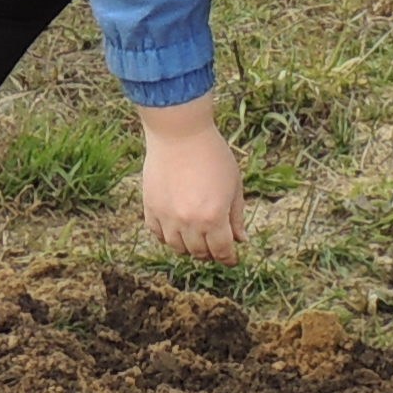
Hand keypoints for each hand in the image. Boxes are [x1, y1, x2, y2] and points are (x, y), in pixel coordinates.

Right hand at [136, 101, 243, 262]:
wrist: (179, 133)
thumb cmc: (212, 155)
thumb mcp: (234, 185)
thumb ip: (236, 215)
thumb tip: (241, 240)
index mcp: (213, 218)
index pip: (222, 251)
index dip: (229, 258)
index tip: (231, 258)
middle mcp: (189, 222)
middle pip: (200, 252)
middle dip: (211, 253)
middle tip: (216, 247)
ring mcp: (167, 217)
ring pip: (177, 247)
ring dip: (189, 247)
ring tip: (196, 238)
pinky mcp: (150, 208)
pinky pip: (158, 234)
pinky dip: (168, 236)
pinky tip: (177, 229)